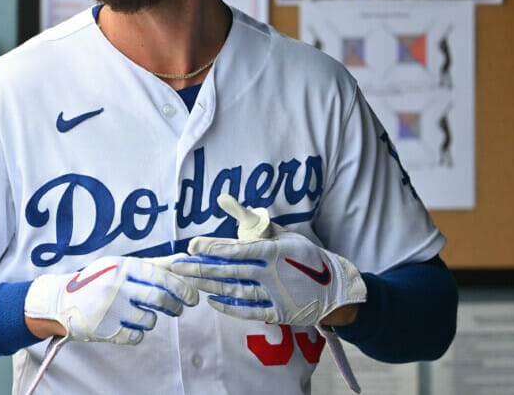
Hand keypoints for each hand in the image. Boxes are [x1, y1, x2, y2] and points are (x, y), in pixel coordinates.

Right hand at [24, 256, 198, 344]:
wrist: (60, 300)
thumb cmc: (98, 279)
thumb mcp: (121, 265)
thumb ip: (155, 264)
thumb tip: (185, 259)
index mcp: (122, 266)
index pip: (160, 276)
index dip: (182, 287)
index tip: (193, 297)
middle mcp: (117, 286)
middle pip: (159, 298)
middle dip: (175, 306)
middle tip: (179, 309)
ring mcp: (111, 309)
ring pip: (150, 319)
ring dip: (154, 319)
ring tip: (147, 315)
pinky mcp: (106, 330)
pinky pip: (136, 336)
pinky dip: (139, 333)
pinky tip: (131, 325)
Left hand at [169, 195, 364, 326]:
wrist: (335, 289)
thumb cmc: (307, 257)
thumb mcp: (286, 235)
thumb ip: (256, 224)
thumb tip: (227, 201)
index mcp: (275, 251)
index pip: (237, 249)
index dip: (212, 248)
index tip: (192, 246)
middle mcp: (272, 273)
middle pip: (229, 271)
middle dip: (201, 268)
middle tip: (179, 265)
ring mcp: (274, 295)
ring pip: (234, 290)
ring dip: (209, 285)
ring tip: (189, 279)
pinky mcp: (277, 313)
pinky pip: (247, 310)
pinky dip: (228, 306)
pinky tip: (211, 300)